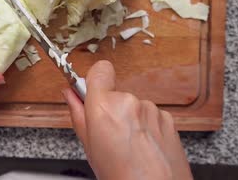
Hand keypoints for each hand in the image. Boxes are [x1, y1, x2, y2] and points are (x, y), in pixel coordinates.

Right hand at [62, 60, 192, 179]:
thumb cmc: (123, 178)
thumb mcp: (90, 149)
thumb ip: (79, 115)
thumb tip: (70, 96)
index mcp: (104, 107)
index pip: (100, 69)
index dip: (94, 80)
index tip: (90, 92)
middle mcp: (129, 102)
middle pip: (115, 93)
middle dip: (111, 110)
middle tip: (109, 135)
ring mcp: (151, 109)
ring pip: (133, 106)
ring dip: (130, 121)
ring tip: (128, 147)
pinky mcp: (167, 118)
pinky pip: (150, 116)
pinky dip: (146, 128)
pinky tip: (143, 148)